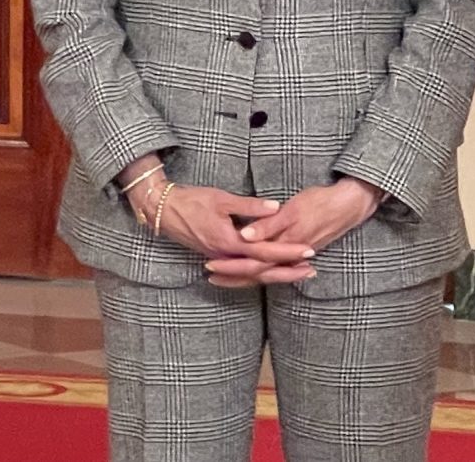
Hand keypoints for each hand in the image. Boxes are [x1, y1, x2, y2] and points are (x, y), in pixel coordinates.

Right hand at [145, 185, 315, 284]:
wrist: (163, 210)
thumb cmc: (191, 201)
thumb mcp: (221, 199)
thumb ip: (249, 207)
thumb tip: (276, 207)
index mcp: (228, 241)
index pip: (264, 250)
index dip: (288, 251)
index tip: (308, 250)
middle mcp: (225, 256)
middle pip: (262, 270)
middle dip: (288, 270)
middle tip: (311, 269)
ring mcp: (220, 259)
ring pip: (253, 274)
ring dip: (276, 274)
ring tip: (299, 273)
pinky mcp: (218, 258)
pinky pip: (243, 272)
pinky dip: (260, 273)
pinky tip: (271, 271)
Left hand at [204, 179, 381, 285]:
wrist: (348, 206)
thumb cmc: (319, 203)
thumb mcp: (293, 210)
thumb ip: (268, 224)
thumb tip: (245, 236)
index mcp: (284, 246)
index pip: (252, 264)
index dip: (231, 267)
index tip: (211, 268)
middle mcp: (289, 256)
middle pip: (257, 273)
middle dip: (233, 276)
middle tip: (210, 276)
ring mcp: (295, 256)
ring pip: (266, 273)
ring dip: (245, 276)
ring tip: (223, 277)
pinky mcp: (299, 252)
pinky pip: (275, 268)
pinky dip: (260, 271)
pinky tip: (251, 271)